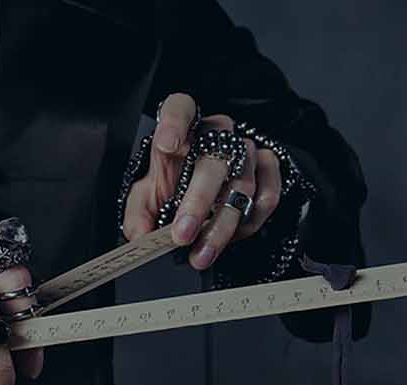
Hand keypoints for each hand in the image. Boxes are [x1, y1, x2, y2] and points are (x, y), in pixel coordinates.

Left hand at [121, 93, 282, 269]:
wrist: (203, 198)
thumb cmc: (171, 190)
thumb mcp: (146, 200)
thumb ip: (138, 216)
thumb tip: (141, 237)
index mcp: (181, 131)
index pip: (180, 108)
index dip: (174, 123)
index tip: (165, 144)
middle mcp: (216, 134)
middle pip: (213, 161)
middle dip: (197, 203)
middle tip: (181, 234)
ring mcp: (245, 149)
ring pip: (241, 186)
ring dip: (221, 226)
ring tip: (201, 254)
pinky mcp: (267, 168)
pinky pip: (268, 195)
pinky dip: (249, 222)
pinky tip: (230, 238)